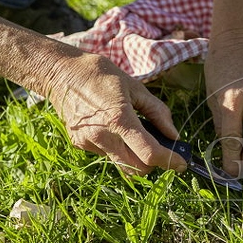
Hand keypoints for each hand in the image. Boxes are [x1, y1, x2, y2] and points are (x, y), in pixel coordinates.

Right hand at [46, 53, 187, 174]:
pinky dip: (118, 148)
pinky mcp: (80, 145)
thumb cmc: (101, 75)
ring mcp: (89, 143)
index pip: (149, 153)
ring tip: (134, 134)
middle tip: (160, 148)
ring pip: (122, 164)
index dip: (170, 161)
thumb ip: (157, 112)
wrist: (61, 73)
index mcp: (119, 119)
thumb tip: (173, 135)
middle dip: (153, 163)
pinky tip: (112, 128)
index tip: (182, 164)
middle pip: (138, 168)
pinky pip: (107, 155)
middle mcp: (103, 136)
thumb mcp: (135, 87)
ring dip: (135, 157)